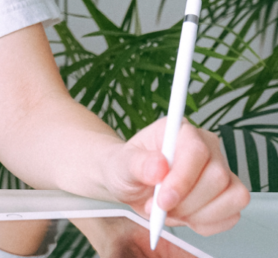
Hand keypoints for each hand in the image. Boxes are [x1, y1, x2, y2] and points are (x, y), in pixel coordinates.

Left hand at [102, 118, 249, 235]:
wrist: (131, 184)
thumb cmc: (127, 168)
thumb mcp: (121, 164)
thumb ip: (137, 163)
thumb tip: (158, 167)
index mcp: (180, 131)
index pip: (197, 151)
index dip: (182, 180)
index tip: (162, 200)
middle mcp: (207, 147)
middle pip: (217, 177)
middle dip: (186, 202)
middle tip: (158, 207)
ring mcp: (222, 171)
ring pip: (232, 197)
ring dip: (197, 214)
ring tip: (170, 211)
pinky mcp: (228, 195)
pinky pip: (233, 214)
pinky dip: (207, 224)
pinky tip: (186, 217)